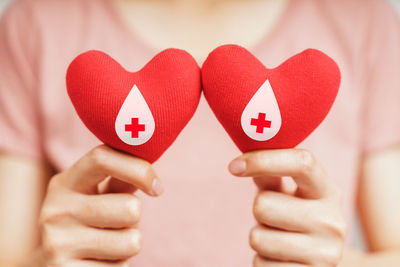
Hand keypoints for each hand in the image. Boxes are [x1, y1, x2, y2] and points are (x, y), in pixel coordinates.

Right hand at [39, 145, 162, 265]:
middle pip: (131, 207)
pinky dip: (118, 266)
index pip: (102, 158)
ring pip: (132, 241)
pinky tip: (97, 262)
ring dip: (128, 244)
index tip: (156, 187)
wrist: (48, 266)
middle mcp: (56, 210)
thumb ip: (119, 178)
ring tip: (107, 243)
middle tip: (115, 224)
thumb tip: (148, 158)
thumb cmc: (83, 222)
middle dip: (134, 218)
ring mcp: (58, 244)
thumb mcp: (93, 196)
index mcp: (64, 183)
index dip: (139, 168)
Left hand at [229, 149, 346, 266]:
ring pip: (257, 238)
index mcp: (328, 192)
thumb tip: (244, 158)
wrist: (319, 262)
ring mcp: (325, 254)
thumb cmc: (296, 218)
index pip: (301, 163)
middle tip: (274, 218)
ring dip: (259, 238)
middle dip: (259, 210)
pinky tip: (281, 259)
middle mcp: (333, 221)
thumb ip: (270, 174)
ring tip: (278, 239)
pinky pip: (261, 264)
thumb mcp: (287, 194)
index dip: (263, 160)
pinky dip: (262, 261)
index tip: (234, 166)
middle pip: (263, 204)